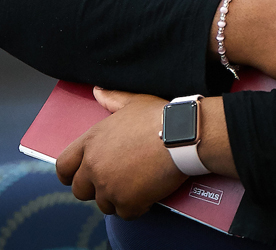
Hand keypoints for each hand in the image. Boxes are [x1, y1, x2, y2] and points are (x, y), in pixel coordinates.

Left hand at [56, 88, 184, 218]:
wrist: (184, 135)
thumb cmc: (160, 117)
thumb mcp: (135, 102)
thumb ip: (112, 99)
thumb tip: (98, 91)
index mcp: (92, 142)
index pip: (63, 166)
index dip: (70, 174)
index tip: (79, 176)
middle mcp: (94, 166)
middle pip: (81, 190)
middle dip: (96, 188)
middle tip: (118, 179)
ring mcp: (109, 186)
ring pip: (104, 203)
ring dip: (118, 197)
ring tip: (138, 184)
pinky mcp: (127, 202)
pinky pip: (126, 213)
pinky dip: (137, 206)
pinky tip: (149, 193)